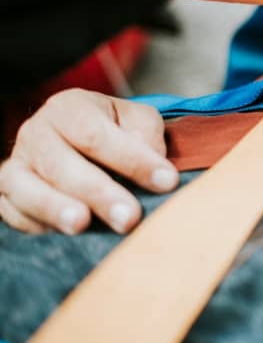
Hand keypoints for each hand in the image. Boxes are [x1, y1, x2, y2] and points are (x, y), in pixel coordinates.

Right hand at [0, 90, 177, 234]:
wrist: (83, 142)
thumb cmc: (116, 130)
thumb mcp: (137, 120)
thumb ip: (146, 134)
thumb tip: (151, 162)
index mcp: (69, 108)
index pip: (97, 134)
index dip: (131, 159)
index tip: (167, 181)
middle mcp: (36, 133)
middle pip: (62, 165)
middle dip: (98, 193)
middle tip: (129, 217)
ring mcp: (17, 164)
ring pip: (28, 188)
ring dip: (55, 209)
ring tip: (82, 225)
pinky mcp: (5, 194)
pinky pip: (12, 211)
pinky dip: (36, 223)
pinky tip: (65, 234)